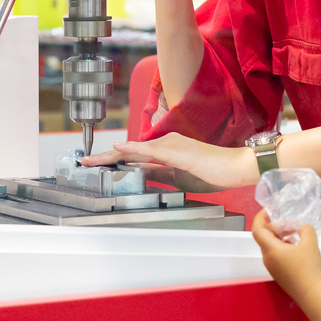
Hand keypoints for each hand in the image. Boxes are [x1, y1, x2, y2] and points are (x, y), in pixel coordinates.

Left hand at [81, 131, 257, 190]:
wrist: (236, 167)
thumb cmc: (214, 172)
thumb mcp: (180, 178)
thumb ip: (160, 174)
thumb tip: (141, 176)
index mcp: (166, 150)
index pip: (134, 155)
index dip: (113, 159)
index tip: (96, 164)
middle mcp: (165, 143)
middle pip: (129, 150)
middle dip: (105, 157)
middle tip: (84, 162)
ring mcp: (170, 145)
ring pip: (134, 149)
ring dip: (111, 155)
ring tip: (92, 160)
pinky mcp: (176, 151)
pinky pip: (150, 150)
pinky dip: (132, 149)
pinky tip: (118, 149)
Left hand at [251, 210, 320, 300]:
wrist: (312, 294)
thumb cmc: (309, 268)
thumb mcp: (310, 242)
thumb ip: (305, 229)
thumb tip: (302, 229)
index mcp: (270, 249)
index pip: (257, 229)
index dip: (261, 217)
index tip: (270, 210)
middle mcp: (267, 258)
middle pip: (266, 237)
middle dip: (278, 227)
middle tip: (293, 225)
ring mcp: (272, 268)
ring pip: (272, 246)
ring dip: (282, 237)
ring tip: (298, 236)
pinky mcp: (279, 274)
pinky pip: (277, 255)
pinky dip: (284, 247)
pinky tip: (299, 249)